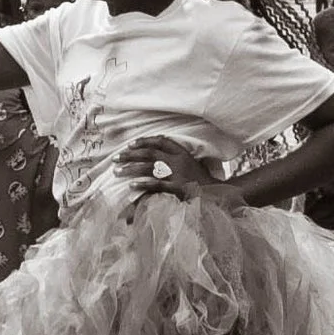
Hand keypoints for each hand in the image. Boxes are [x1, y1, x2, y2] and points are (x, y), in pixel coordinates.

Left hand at [116, 135, 238, 203]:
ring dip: (131, 169)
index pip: (161, 141)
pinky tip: (132, 185)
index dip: (144, 141)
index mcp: (182, 153)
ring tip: (117, 172)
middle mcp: (179, 161)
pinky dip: (143, 184)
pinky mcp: (177, 187)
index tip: (130, 144)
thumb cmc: (200, 180)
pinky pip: (157, 184)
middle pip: (150, 153)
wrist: (217, 193)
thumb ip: (174, 159)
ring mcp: (178, 174)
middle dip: (131, 154)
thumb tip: (154, 158)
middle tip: (116, 158)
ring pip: (150, 168)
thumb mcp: (190, 164)